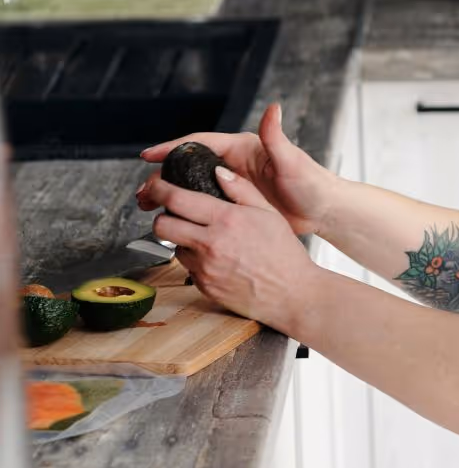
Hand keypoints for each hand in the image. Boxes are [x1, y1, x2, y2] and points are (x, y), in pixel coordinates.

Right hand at [137, 103, 337, 235]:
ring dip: (170, 194)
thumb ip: (276, 137)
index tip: (148, 155)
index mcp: (242, 148)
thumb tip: (273, 108)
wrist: (324, 211)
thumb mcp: (291, 160)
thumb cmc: (312, 183)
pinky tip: (174, 221)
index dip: (172, 148)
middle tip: (143, 191)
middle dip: (163, 176)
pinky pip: (205, 205)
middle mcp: (234, 163)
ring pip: (193, 187)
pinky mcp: (237, 204)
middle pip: (189, 166)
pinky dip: (187, 211)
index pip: (199, 143)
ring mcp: (234, 184)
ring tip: (148, 206)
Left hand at [144, 166, 322, 332]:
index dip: (159, 189)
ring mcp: (205, 268)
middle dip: (163, 216)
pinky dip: (198, 262)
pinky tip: (220, 261)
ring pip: (174, 248)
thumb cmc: (285, 255)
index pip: (176, 199)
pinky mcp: (204, 287)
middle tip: (175, 215)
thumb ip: (242, 189)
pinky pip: (189, 269)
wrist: (293, 295)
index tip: (157, 186)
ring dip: (183, 241)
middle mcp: (211, 244)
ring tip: (207, 241)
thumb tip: (219, 172)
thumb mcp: (270, 214)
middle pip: (161, 225)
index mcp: (227, 220)